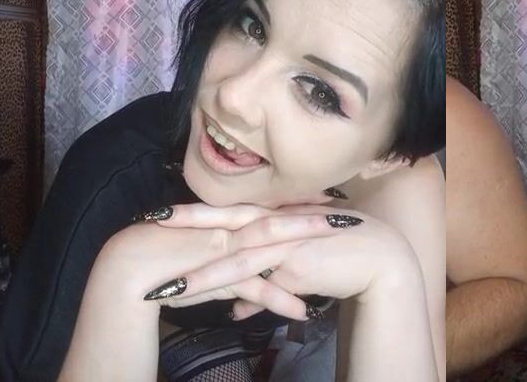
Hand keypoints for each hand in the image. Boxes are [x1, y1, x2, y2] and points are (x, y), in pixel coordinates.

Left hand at [144, 203, 417, 320]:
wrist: (377, 259)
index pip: (223, 212)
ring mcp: (284, 243)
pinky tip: (229, 313)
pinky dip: (249, 299)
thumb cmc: (334, 258)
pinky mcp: (298, 266)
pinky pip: (267, 284)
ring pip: (236, 260)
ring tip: (171, 289)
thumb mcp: (292, 268)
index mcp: (269, 216)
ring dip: (203, 277)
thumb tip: (237, 308)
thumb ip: (261, 287)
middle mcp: (273, 224)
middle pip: (222, 223)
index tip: (156, 214)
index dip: (191, 214)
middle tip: (150, 223)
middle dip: (186, 227)